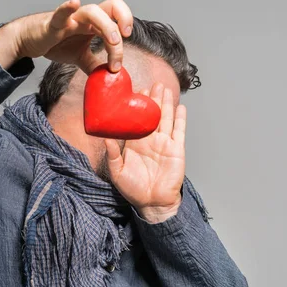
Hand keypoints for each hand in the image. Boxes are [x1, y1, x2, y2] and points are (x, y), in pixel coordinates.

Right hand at [0, 0, 132, 73]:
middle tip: (125, 37)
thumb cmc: (55, 42)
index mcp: (94, 24)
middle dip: (123, 19)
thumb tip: (108, 78)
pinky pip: (61, 13)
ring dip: (107, 26)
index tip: (123, 53)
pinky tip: (74, 3)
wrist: (29, 40)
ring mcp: (70, 19)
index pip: (117, 19)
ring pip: (92, 11)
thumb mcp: (79, 57)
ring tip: (112, 42)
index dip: (125, 28)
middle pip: (111, 6)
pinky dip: (68, 8)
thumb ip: (94, 65)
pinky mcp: (53, 24)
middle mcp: (85, 18)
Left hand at [104, 82, 186, 223]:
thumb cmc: (134, 190)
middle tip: (153, 83)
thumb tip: (105, 138)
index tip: (136, 91)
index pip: (137, 120)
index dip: (138, 106)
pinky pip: (179, 131)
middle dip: (153, 99)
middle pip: (153, 115)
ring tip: (166, 89)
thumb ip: (113, 155)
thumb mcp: (118, 172)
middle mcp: (151, 140)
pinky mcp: (176, 150)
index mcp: (136, 143)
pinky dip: (180, 119)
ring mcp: (165, 144)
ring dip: (166, 104)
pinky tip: (180, 107)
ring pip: (167, 119)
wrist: (152, 203)